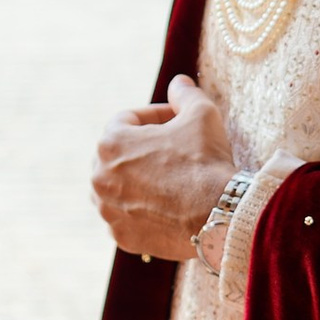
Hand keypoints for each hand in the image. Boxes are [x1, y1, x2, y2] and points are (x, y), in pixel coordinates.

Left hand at [92, 72, 236, 261]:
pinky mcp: (122, 237)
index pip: (126, 120)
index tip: (177, 120)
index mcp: (110, 143)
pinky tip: (166, 206)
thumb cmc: (206, 160)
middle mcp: (99, 178)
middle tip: (173, 148)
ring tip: (167, 178)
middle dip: (143, 148)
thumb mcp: (201, 114)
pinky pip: (126, 217)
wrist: (220, 214)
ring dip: (136, 180)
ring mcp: (108, 211)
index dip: (155, 115)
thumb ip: (184, 94)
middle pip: (117, 155)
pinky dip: (141, 210)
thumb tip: (179, 83)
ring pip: (116, 188)